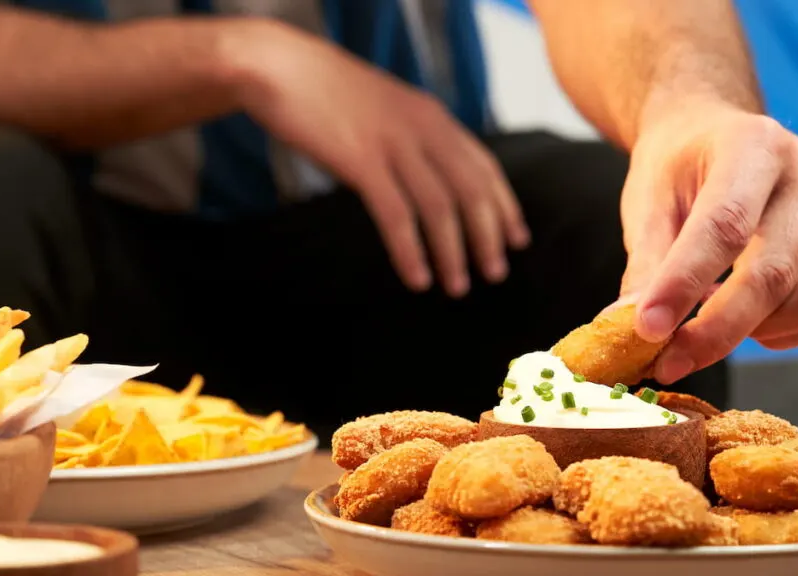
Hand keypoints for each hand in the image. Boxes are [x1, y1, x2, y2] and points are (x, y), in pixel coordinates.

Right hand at [234, 21, 528, 295]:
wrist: (280, 66)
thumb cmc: (325, 93)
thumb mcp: (384, 108)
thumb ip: (411, 137)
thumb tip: (428, 176)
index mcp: (431, 115)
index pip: (484, 165)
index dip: (505, 206)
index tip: (517, 239)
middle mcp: (422, 127)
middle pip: (471, 189)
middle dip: (488, 236)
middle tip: (494, 273)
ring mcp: (393, 143)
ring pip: (439, 206)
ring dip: (453, 252)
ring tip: (457, 286)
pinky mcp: (360, 160)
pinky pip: (395, 214)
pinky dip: (410, 251)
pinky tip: (417, 277)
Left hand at [618, 100, 797, 383]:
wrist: (714, 137)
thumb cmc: (678, 170)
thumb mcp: (647, 202)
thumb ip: (646, 264)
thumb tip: (631, 327)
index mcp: (752, 145)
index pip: (724, 226)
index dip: (685, 285)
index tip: (648, 330)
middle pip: (776, 272)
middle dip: (718, 329)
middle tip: (668, 361)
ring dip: (756, 330)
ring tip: (706, 325)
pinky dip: (785, 331)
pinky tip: (744, 318)